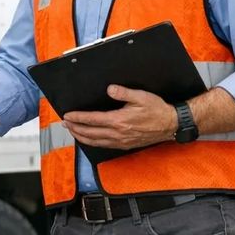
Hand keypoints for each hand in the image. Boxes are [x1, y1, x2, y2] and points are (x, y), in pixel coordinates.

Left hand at [62, 85, 177, 149]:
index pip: (92, 120)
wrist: (170, 124)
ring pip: (95, 142)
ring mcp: (121, 141)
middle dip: (75, 128)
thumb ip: (123, 93)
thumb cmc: (156, 110)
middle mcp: (118, 134)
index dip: (78, 118)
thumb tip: (109, 89)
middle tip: (65, 124)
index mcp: (119, 121)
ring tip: (73, 131)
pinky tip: (89, 139)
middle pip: (90, 133)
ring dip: (81, 137)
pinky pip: (104, 145)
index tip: (67, 115)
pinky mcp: (125, 145)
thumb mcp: (141, 96)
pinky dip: (93, 142)